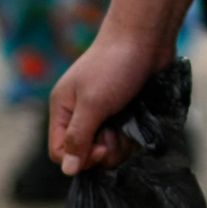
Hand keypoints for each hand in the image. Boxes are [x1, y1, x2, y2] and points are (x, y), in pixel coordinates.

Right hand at [49, 27, 166, 175]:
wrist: (147, 37)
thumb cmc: (115, 66)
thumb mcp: (93, 104)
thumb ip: (78, 137)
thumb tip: (67, 170)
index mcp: (63, 109)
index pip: (60, 151)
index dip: (80, 158)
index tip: (101, 148)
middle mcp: (80, 114)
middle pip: (86, 154)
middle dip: (104, 150)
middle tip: (116, 131)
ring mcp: (103, 114)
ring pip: (108, 149)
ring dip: (121, 142)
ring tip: (129, 121)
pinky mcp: (124, 112)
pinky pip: (125, 138)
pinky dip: (132, 134)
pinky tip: (138, 119)